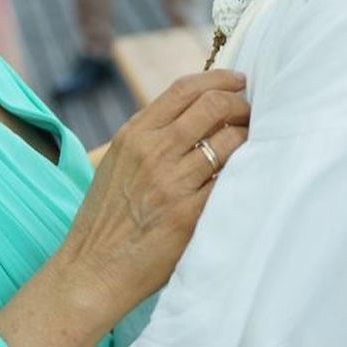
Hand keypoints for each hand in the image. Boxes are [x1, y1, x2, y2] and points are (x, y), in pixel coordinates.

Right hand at [57, 70, 249, 320]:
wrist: (94, 268)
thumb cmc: (107, 218)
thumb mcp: (118, 162)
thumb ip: (151, 136)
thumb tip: (196, 112)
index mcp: (134, 134)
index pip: (184, 89)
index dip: (218, 79)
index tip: (237, 81)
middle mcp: (153, 151)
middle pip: (212, 106)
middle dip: (241, 104)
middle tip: (251, 113)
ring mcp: (172, 182)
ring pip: (229, 141)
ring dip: (248, 139)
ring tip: (253, 145)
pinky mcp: (189, 214)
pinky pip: (229, 181)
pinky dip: (243, 173)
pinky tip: (246, 176)